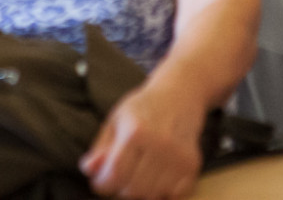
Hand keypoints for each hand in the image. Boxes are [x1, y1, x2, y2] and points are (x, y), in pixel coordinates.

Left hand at [80, 78, 204, 198]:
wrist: (181, 93)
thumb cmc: (144, 106)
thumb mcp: (115, 120)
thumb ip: (100, 148)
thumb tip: (90, 170)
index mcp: (136, 131)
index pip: (114, 175)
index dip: (102, 184)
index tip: (101, 180)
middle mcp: (160, 144)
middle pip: (132, 190)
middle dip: (121, 186)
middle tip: (123, 172)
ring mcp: (179, 155)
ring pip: (151, 196)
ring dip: (142, 190)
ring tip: (140, 172)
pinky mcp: (192, 164)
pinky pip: (173, 196)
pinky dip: (162, 191)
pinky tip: (158, 175)